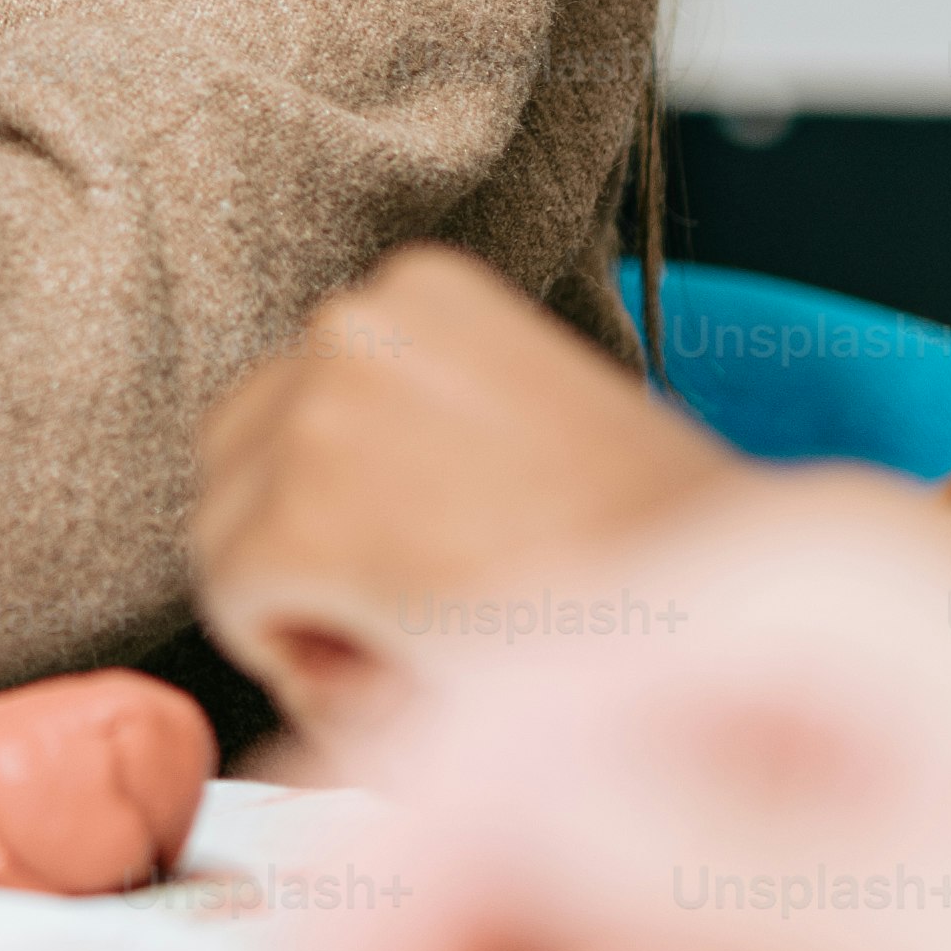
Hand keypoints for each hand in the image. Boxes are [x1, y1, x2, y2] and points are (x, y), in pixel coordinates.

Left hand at [194, 245, 749, 735]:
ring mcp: (318, 414)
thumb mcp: (526, 425)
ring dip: (302, 600)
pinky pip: (232, 598)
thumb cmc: (659, 549)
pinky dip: (297, 655)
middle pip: (240, 453)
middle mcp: (355, 320)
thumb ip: (420, 431)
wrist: (724, 614)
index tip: (436, 557)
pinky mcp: (299, 517)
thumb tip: (342, 496)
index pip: (300, 397)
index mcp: (419, 287)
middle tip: (422, 613)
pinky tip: (411, 664)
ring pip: (225, 529)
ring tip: (428, 636)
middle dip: (305, 547)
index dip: (346, 506)